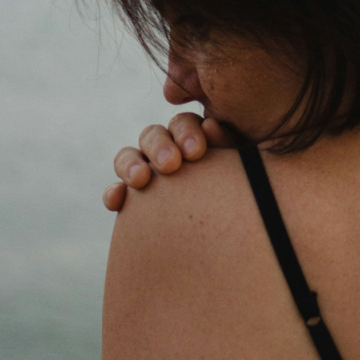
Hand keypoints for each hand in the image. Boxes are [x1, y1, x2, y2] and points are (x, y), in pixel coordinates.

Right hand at [102, 113, 235, 210]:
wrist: (234, 235)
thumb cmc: (246, 195)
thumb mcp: (244, 168)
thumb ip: (227, 145)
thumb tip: (211, 125)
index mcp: (196, 139)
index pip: (184, 125)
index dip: (187, 133)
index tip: (197, 152)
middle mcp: (170, 152)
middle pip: (153, 135)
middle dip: (160, 147)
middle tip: (171, 165)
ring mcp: (150, 175)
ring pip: (130, 157)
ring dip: (131, 164)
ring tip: (141, 180)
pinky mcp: (134, 202)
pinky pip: (117, 193)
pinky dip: (114, 193)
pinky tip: (116, 201)